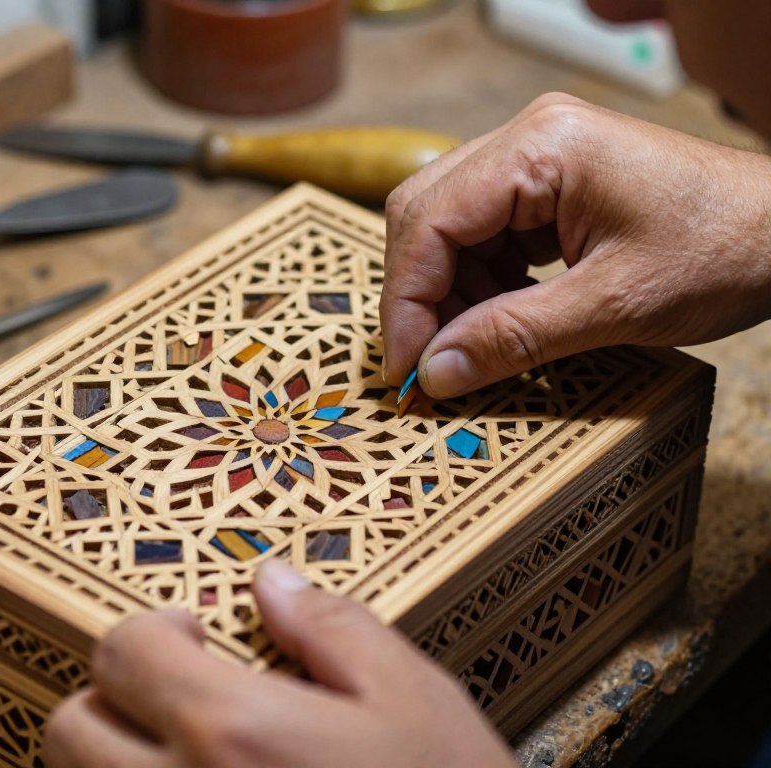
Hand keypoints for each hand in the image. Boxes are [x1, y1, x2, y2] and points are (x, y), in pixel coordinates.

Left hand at [43, 560, 515, 767]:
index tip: (189, 635)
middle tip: (176, 694)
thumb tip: (274, 584)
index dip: (152, 630)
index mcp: (235, 734)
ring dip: (115, 759)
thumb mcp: (412, 700)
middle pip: (71, 731)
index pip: (124, 654)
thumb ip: (332, 628)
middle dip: (112, 697)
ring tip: (190, 751)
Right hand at [380, 92, 770, 396]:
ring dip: (450, 292)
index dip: (407, 302)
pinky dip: (481, 283)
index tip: (406, 368)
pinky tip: (501, 318)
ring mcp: (538, 157)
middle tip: (426, 361)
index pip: (430, 222)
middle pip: (425, 214)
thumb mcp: (613, 306)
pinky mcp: (550, 182)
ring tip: (473, 345)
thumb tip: (435, 372)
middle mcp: (529, 137)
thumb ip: (513, 337)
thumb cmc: (725, 250)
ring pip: (449, 227)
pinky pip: (485, 233)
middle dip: (419, 294)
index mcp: (541, 148)